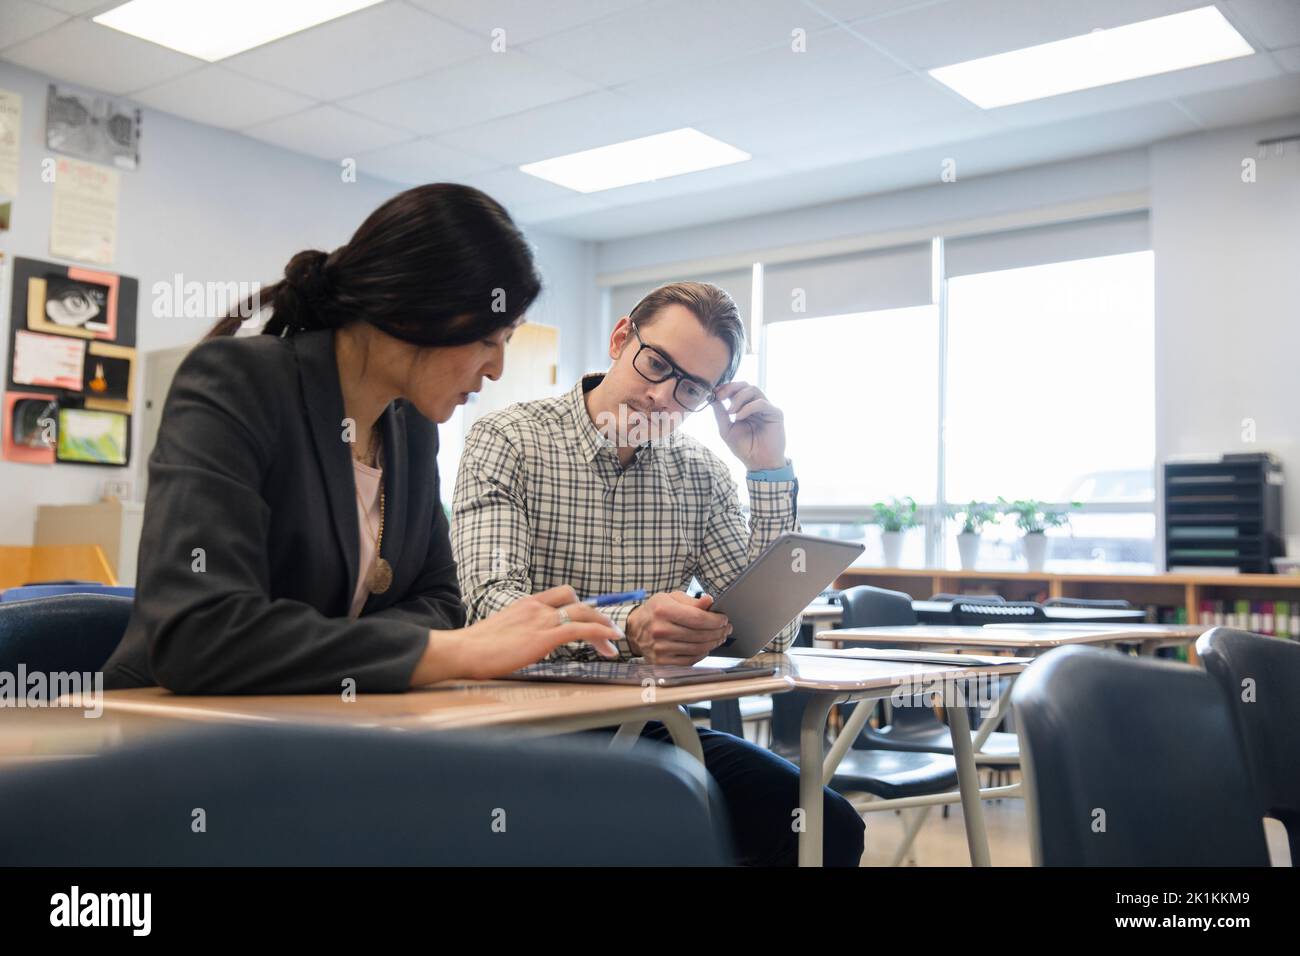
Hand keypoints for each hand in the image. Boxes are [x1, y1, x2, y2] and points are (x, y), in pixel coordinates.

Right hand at [414, 586, 619, 683]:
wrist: (463, 650)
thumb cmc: (474, 648)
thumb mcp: (500, 634)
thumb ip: (517, 634)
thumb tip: (523, 646)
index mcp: (525, 604)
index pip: (560, 595)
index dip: (578, 605)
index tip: (590, 617)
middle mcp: (536, 607)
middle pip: (576, 602)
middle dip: (596, 615)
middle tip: (608, 630)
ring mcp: (541, 619)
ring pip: (584, 613)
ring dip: (603, 626)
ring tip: (614, 639)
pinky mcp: (544, 636)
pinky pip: (580, 629)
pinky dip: (599, 633)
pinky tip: (609, 643)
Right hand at [626, 591, 731, 664]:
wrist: (634, 629)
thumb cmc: (655, 611)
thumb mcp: (670, 598)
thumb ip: (692, 600)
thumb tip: (710, 601)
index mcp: (663, 610)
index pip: (697, 618)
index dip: (715, 620)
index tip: (724, 619)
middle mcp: (660, 630)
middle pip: (699, 634)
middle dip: (718, 632)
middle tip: (726, 629)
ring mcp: (660, 648)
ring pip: (697, 648)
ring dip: (713, 643)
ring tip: (719, 637)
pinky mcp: (661, 661)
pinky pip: (689, 660)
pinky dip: (702, 654)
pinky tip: (706, 647)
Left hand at [710, 381, 785, 470]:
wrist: (759, 464)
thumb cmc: (744, 448)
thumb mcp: (726, 430)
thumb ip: (720, 414)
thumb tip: (711, 398)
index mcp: (745, 408)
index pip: (736, 390)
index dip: (725, 388)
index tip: (714, 393)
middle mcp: (756, 405)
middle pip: (745, 385)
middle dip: (731, 388)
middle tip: (720, 396)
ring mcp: (766, 408)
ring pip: (753, 390)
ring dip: (739, 398)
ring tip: (730, 412)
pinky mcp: (775, 413)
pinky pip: (761, 403)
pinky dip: (748, 408)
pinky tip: (739, 417)